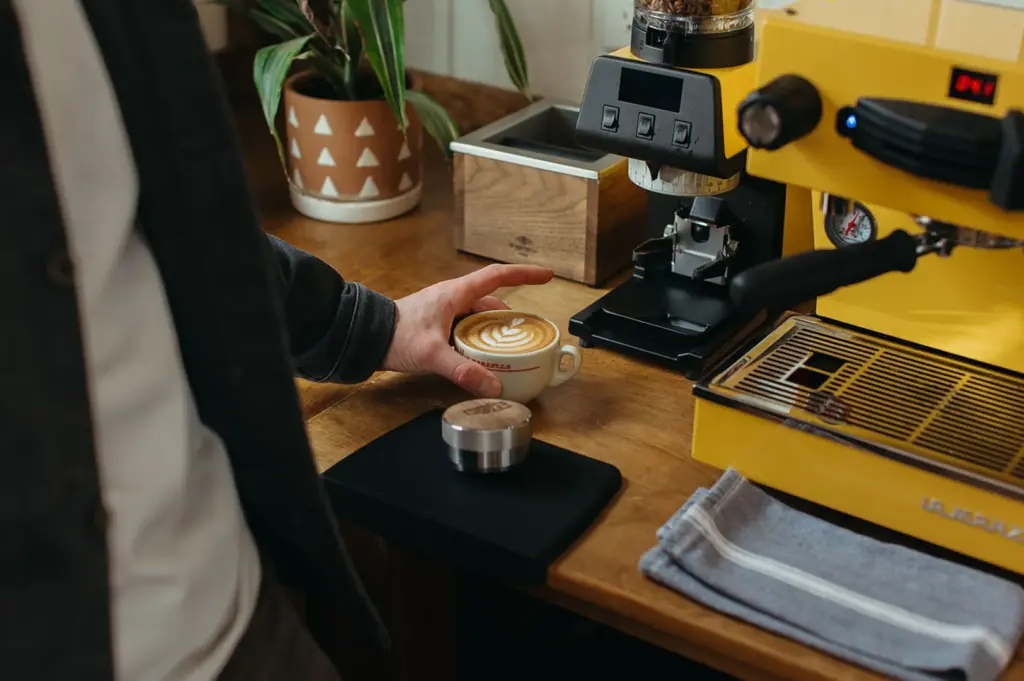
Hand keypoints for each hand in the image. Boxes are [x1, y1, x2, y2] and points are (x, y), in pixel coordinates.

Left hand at [381, 264, 553, 396]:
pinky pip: (467, 328)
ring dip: (494, 331)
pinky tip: (482, 358)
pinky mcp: (438, 325)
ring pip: (479, 317)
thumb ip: (463, 370)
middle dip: (512, 318)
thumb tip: (494, 386)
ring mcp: (445, 311)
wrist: (366, 337)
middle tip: (528, 335)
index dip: (524, 274)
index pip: (498, 276)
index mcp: (456, 294)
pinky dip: (479, 340)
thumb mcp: (433, 354)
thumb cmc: (396, 336)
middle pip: (492, 302)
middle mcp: (453, 299)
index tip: (547, 276)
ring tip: (509, 351)